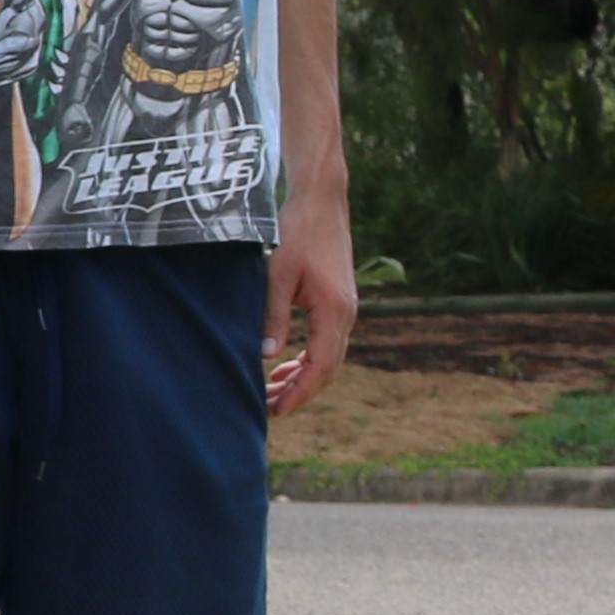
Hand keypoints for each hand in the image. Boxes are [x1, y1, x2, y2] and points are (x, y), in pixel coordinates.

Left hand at [262, 216, 356, 420]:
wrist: (321, 204)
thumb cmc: (298, 233)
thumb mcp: (278, 274)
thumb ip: (273, 316)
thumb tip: (267, 356)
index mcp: (335, 311)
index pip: (320, 367)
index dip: (299, 393)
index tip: (276, 410)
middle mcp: (347, 315)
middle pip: (328, 370)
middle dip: (299, 393)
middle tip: (268, 410)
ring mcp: (346, 310)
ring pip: (328, 359)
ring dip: (303, 379)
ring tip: (272, 393)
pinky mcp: (338, 303)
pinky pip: (326, 343)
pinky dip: (307, 360)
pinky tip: (284, 367)